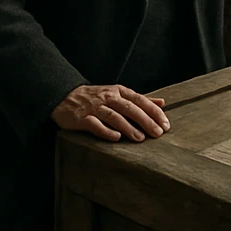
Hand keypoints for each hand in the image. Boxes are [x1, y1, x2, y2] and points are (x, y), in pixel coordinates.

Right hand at [52, 84, 170, 142]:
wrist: (64, 97)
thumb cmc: (95, 97)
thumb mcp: (118, 94)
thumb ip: (140, 100)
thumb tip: (162, 103)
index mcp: (118, 91)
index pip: (139, 100)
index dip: (153, 112)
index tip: (165, 124)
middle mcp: (107, 97)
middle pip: (129, 108)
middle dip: (145, 120)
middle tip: (157, 133)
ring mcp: (94, 107)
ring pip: (114, 116)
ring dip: (128, 127)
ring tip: (140, 138)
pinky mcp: (82, 118)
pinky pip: (95, 125)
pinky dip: (106, 131)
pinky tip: (116, 138)